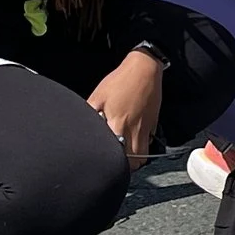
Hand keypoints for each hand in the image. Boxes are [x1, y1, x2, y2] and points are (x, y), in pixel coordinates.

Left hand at [87, 49, 165, 164]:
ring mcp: (146, 127)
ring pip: (144, 155)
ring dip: (135, 158)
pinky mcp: (153, 123)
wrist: (144, 69)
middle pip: (135, 161)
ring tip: (126, 154)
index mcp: (118, 123)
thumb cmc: (120, 80)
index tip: (106, 162)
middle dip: (126, 165)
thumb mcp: (98, 95)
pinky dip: (142, 146)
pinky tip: (133, 139)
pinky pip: (149, 142)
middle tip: (117, 162)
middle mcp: (134, 129)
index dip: (111, 162)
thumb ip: (90, 112)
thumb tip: (82, 125)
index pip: (118, 154)